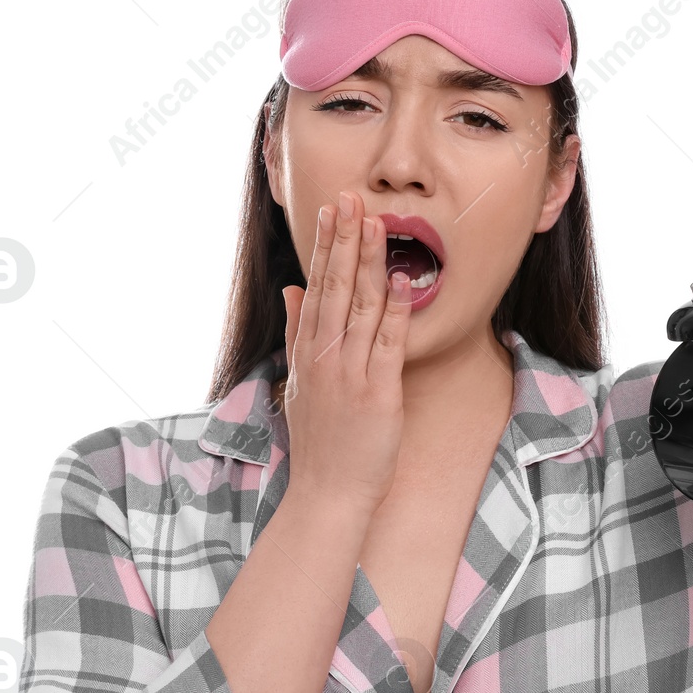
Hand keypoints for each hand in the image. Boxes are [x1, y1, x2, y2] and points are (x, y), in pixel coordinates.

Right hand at [280, 189, 413, 509]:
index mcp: (307, 354)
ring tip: (377, 222)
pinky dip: (393, 311)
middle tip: (350, 198)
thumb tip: (292, 291)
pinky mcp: (377, 394)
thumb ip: (296, 335)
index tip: (333, 210)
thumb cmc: (321, 444)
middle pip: (333, 288)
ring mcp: (349, 375)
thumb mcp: (299, 385)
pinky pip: (387, 344)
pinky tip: (400, 280)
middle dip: (344, 240)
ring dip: (368, 263)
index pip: (315, 288)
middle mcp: (324, 358)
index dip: (326, 246)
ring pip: (358, 308)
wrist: (328, 495)